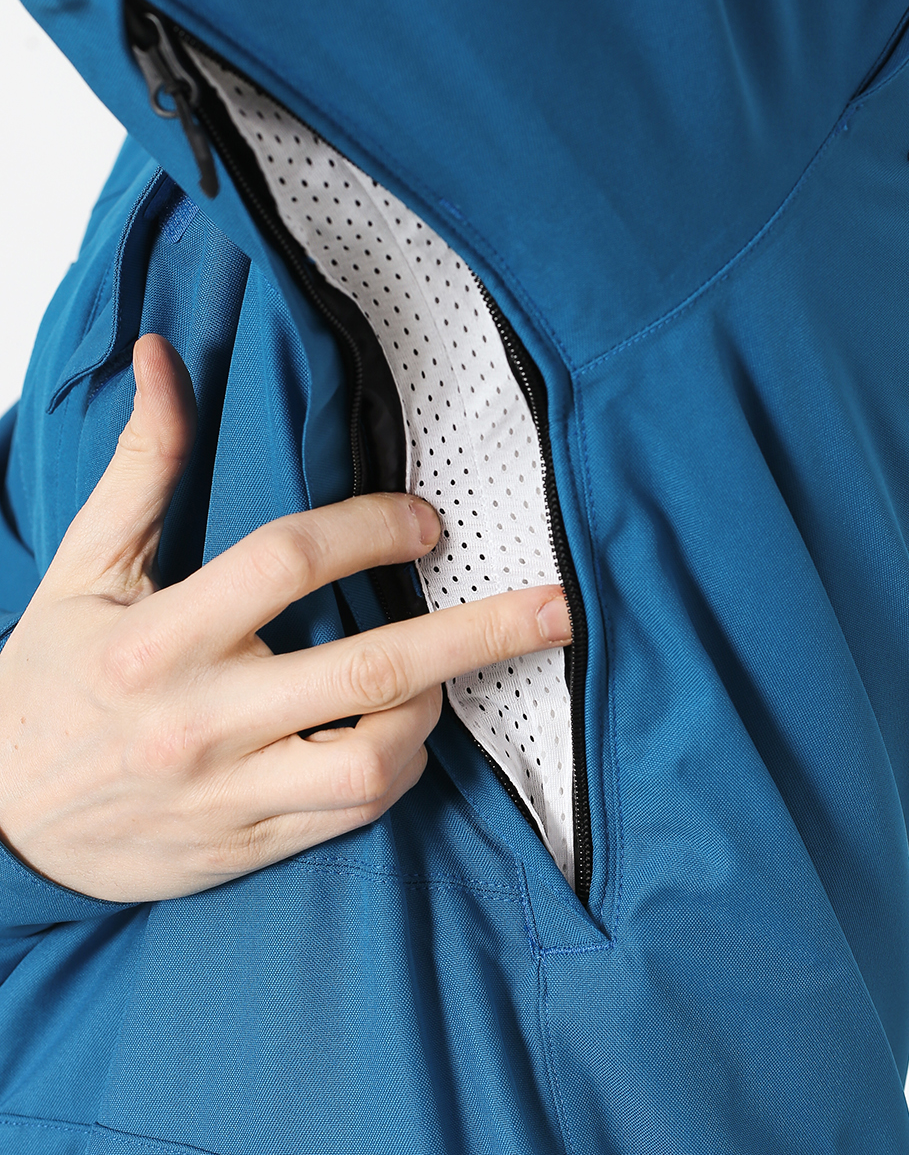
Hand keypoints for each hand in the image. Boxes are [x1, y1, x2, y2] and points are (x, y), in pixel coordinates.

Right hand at [0, 334, 570, 901]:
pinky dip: (398, 770)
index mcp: (157, 639)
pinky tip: (404, 732)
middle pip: (371, 671)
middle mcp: (199, 720)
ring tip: (449, 675)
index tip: (426, 519)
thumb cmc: (45, 684)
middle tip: (558, 606)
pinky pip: (352, 815)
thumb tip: (166, 358)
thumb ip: (140, 467)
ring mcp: (228, 795)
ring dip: (435, 710)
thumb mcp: (80, 571)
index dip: (374, 529)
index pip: (289, 562)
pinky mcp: (246, 848)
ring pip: (375, 760)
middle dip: (481, 634)